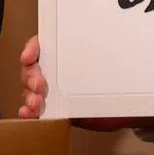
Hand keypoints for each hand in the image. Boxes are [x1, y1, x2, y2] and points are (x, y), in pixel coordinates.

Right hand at [18, 35, 153, 132]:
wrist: (125, 109)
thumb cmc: (119, 82)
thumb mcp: (114, 64)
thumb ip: (104, 56)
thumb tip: (106, 41)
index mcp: (68, 54)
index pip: (44, 45)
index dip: (33, 48)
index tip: (29, 57)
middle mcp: (57, 70)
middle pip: (32, 69)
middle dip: (31, 76)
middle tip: (39, 85)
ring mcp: (53, 91)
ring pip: (30, 90)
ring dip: (29, 95)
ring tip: (36, 103)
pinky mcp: (54, 110)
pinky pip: (34, 110)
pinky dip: (28, 111)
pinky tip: (28, 113)